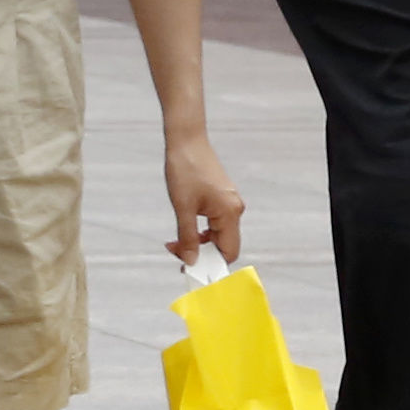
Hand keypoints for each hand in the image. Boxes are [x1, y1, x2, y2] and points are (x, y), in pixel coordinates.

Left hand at [163, 131, 243, 268]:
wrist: (186, 140)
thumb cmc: (184, 170)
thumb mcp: (182, 207)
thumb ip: (187, 237)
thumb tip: (191, 261)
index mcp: (230, 213)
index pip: (228, 252)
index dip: (211, 265)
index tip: (189, 269)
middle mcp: (234, 209)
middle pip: (223, 245)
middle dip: (200, 253)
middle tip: (175, 253)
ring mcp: (229, 203)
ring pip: (217, 234)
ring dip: (197, 242)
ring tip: (174, 242)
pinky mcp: (221, 197)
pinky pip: (214, 223)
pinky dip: (199, 230)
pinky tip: (182, 229)